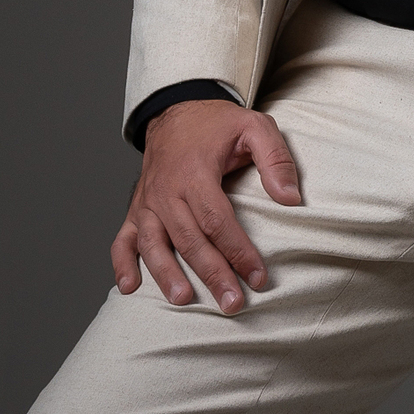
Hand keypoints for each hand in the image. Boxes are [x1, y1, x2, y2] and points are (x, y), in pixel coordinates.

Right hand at [111, 101, 301, 312]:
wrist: (177, 110)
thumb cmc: (218, 125)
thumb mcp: (255, 126)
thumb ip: (275, 159)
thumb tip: (291, 198)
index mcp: (196, 171)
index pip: (217, 219)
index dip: (238, 250)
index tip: (257, 277)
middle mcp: (167, 190)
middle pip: (189, 238)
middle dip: (212, 273)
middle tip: (232, 303)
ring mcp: (147, 201)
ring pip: (153, 243)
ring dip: (166, 274)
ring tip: (184, 299)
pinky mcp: (135, 209)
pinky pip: (123, 239)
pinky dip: (121, 263)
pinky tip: (130, 287)